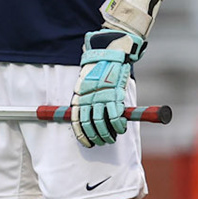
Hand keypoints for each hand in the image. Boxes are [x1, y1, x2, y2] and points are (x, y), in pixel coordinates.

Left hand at [70, 29, 144, 147]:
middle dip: (96, 137)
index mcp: (79, 97)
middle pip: (89, 125)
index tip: (88, 144)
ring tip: (112, 138)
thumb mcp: (85, 85)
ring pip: (101, 123)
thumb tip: (89, 116)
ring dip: (107, 134)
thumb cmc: (97, 71)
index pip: (76, 121)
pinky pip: (115, 116)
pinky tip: (121, 128)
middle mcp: (87, 99)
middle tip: (103, 142)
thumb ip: (86, 100)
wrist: (107, 54)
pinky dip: (118, 126)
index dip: (82, 135)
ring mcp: (100, 97)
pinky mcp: (113, 95)